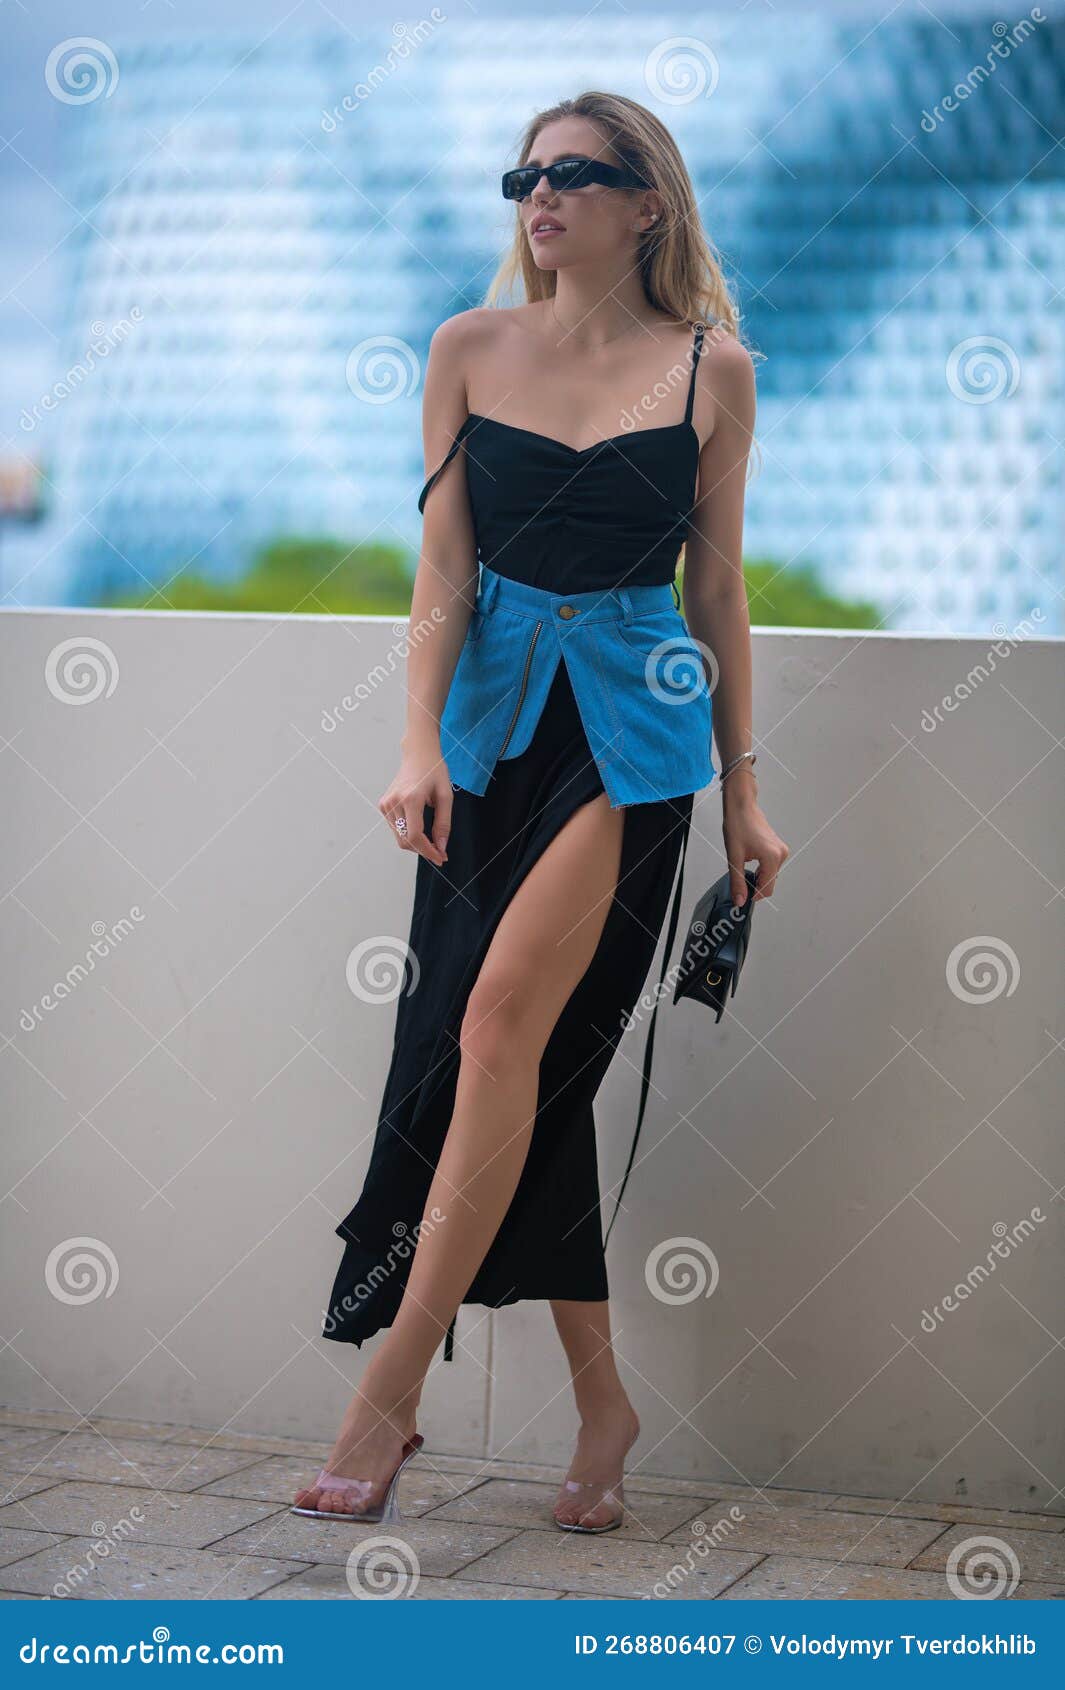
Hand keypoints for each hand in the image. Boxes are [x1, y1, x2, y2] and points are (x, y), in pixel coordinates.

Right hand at [379, 746, 452, 866]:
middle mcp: (394, 802)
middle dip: (423, 850)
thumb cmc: (435, 772)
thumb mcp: (445, 796)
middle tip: (440, 852)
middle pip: (405, 840)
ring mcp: (386, 804)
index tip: (441, 858)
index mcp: (410, 798)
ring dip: (416, 844)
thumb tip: (441, 847)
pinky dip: (408, 834)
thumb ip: (443, 824)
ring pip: (399, 837)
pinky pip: (395, 829)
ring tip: (432, 840)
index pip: (414, 835)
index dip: (428, 851)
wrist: (418, 754)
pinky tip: (420, 828)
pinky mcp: (383, 805)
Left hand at [723, 790, 787, 905]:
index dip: (754, 896)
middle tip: (738, 881)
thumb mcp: (734, 857)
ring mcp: (781, 850)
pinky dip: (761, 869)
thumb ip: (737, 881)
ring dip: (758, 877)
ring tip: (742, 866)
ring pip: (770, 875)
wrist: (741, 805)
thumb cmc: (738, 825)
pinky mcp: (778, 848)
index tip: (742, 896)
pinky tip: (749, 861)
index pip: (767, 889)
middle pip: (770, 883)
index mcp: (772, 857)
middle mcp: (781, 854)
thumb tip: (740, 900)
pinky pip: (771, 866)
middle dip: (755, 886)